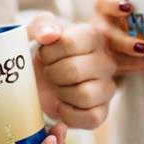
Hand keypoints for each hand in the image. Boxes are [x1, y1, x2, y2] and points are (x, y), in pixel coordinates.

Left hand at [26, 12, 119, 129]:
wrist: (38, 77)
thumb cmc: (41, 52)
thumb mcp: (36, 31)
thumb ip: (41, 25)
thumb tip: (49, 35)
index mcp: (92, 36)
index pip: (68, 44)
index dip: (48, 53)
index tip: (45, 54)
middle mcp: (106, 61)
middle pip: (73, 71)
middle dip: (52, 74)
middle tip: (50, 72)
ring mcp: (107, 87)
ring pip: (84, 95)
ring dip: (61, 93)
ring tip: (58, 87)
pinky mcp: (102, 111)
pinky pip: (90, 118)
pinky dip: (69, 114)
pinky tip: (62, 104)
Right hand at [92, 0, 143, 74]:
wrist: (119, 28)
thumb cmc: (137, 10)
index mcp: (104, 8)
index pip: (103, 3)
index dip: (113, 5)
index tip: (129, 7)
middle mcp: (98, 26)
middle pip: (105, 35)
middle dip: (124, 43)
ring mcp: (100, 46)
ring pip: (111, 56)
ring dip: (132, 60)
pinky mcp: (107, 61)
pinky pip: (120, 68)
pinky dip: (138, 66)